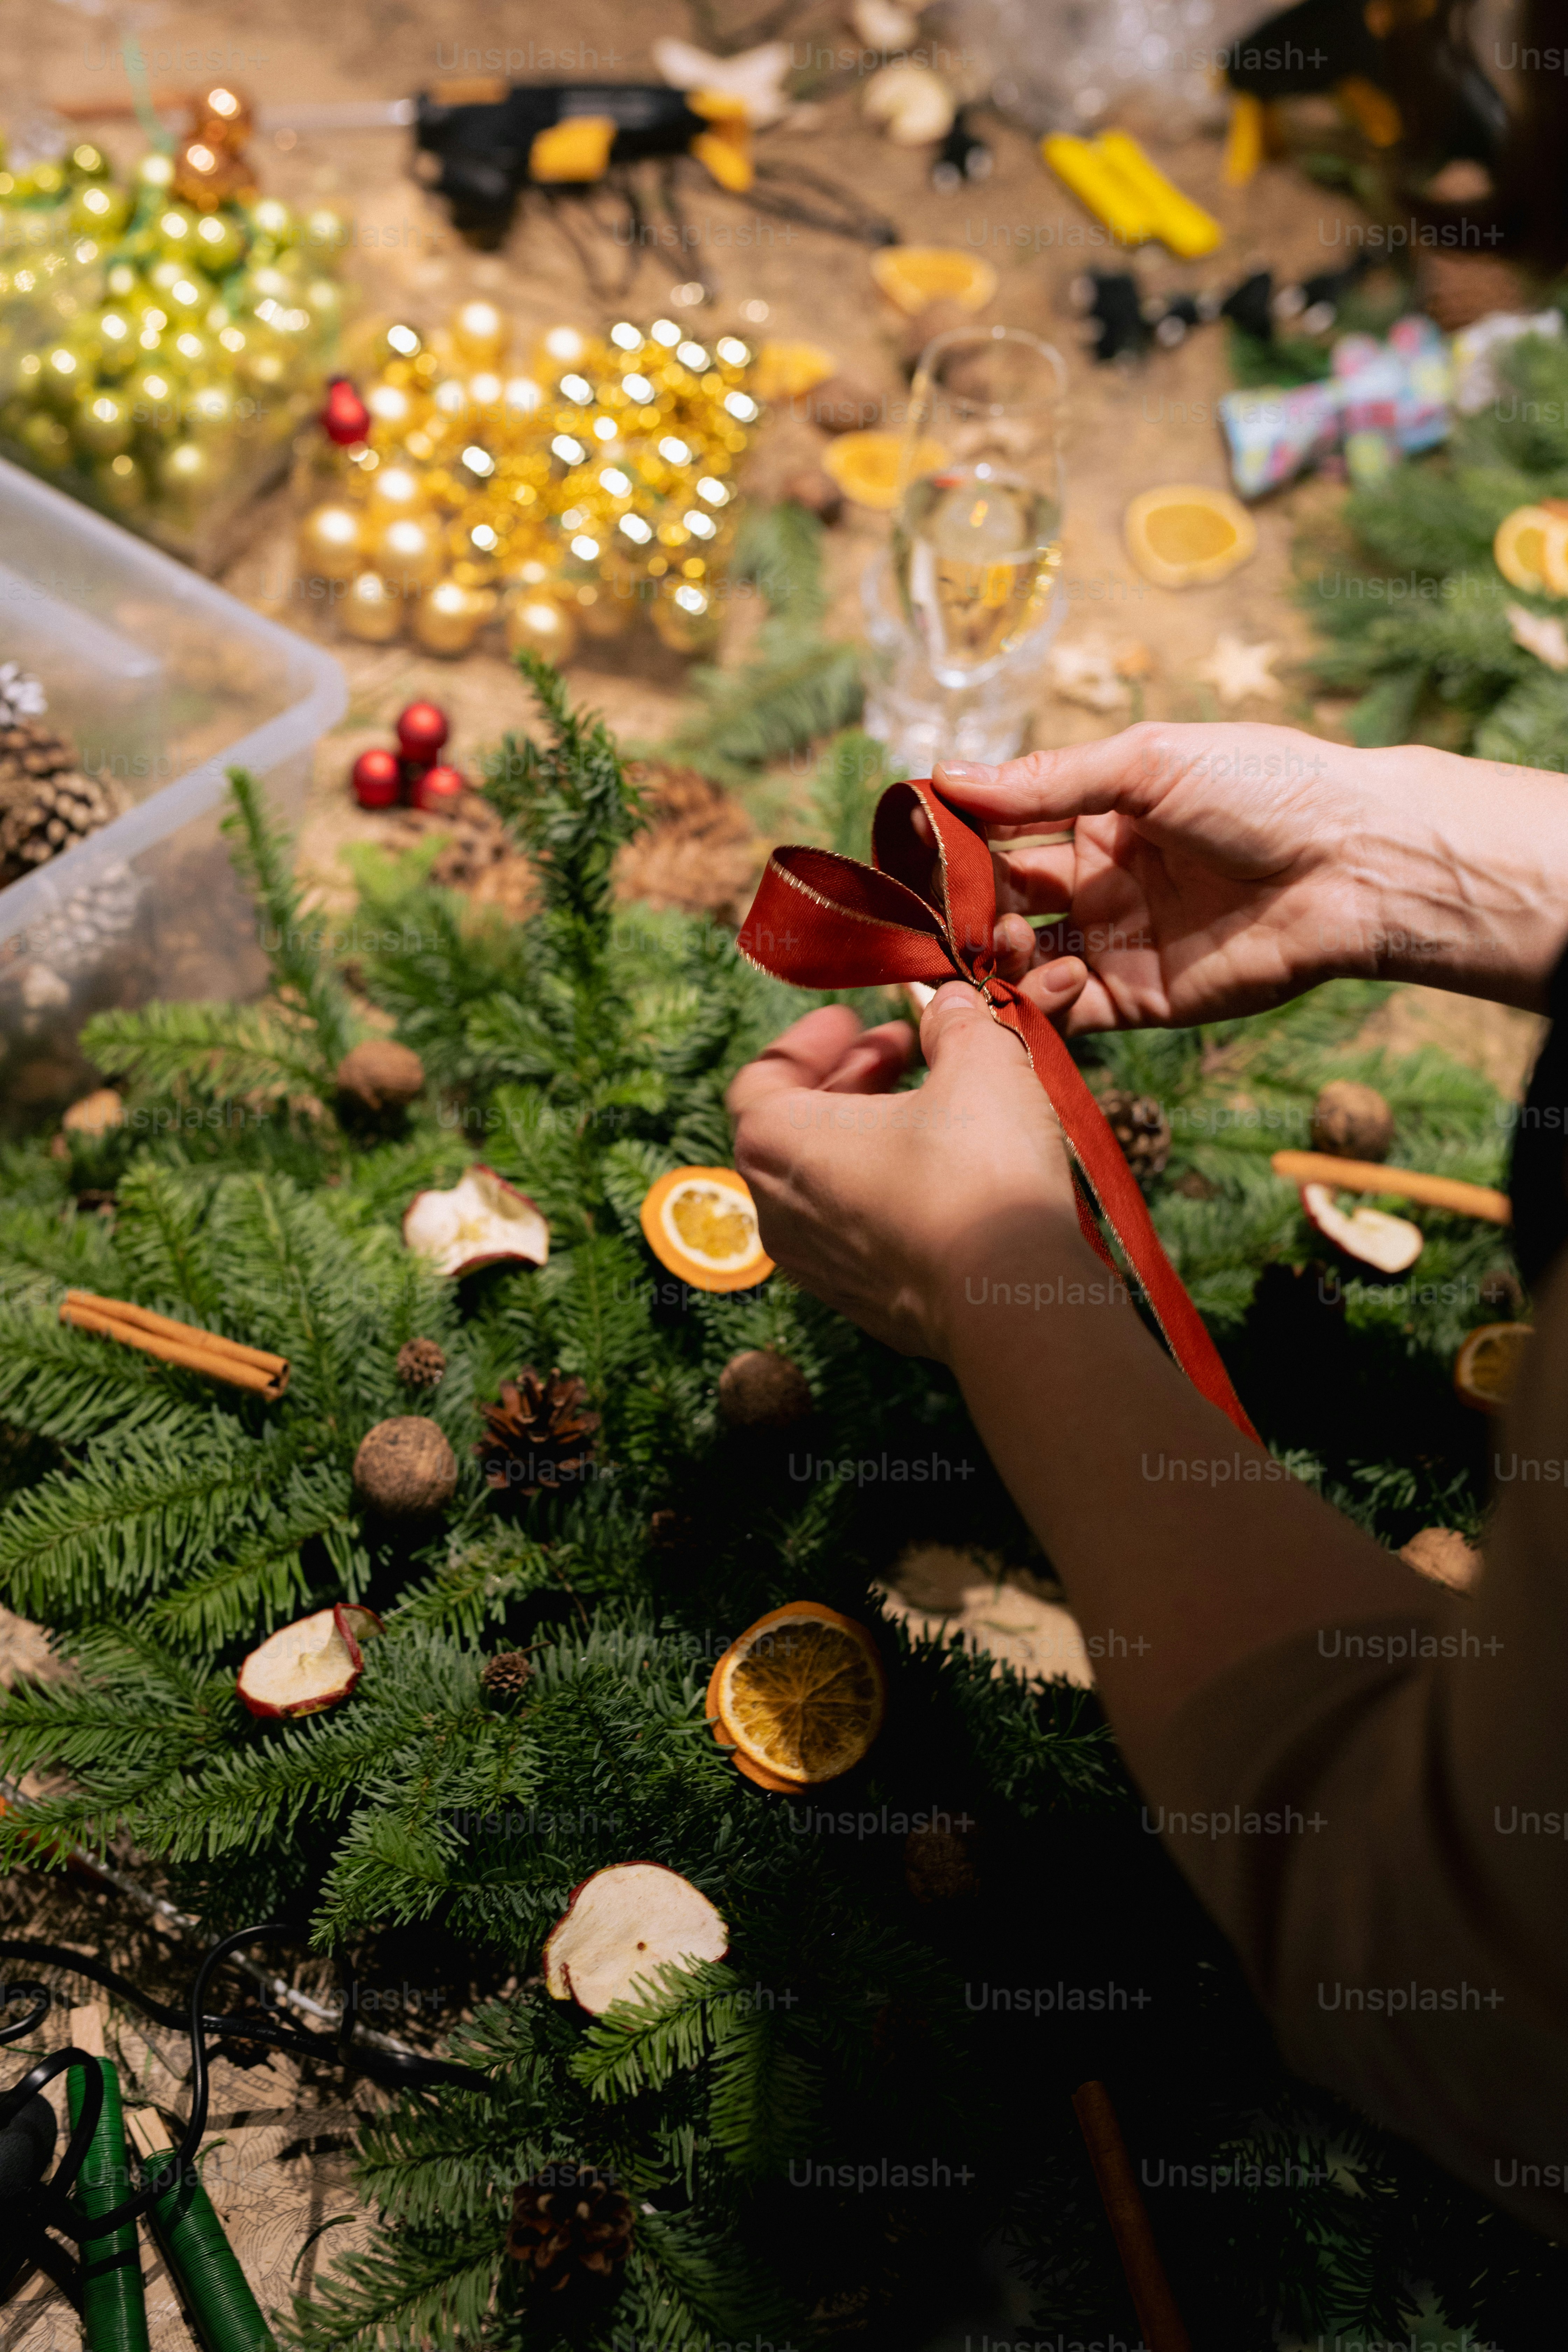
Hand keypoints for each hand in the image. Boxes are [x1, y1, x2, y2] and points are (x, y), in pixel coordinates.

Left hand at [726, 992, 1084, 1359]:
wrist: (1011, 1300)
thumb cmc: (978, 1170)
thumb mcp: (979, 1063)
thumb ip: (960, 1025)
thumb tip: (955, 1007)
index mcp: (778, 1143)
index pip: (761, 1077)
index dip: (807, 1041)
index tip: (853, 1019)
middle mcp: (779, 1211)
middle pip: (791, 1130)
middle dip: (847, 1081)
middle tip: (902, 1051)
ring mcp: (819, 1268)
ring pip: (827, 1186)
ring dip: (869, 1139)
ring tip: (930, 1109)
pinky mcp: (865, 1305)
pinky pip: (861, 1234)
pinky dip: (888, 1194)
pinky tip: (946, 1178)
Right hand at [935, 720, 1386, 1033]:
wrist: (1350, 861)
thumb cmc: (1261, 787)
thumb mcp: (1146, 764)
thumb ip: (1045, 782)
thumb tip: (944, 775)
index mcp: (1096, 814)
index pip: (1000, 827)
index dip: (953, 838)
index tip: (909, 842)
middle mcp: (1096, 880)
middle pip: (998, 897)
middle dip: (960, 904)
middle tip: (935, 910)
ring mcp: (1114, 942)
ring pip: (1020, 960)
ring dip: (991, 955)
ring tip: (994, 942)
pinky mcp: (1139, 999)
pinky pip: (1066, 1012)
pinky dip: (1036, 1003)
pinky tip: (1038, 981)